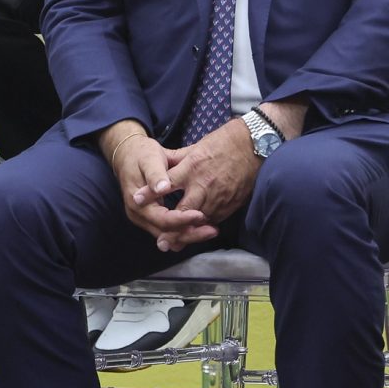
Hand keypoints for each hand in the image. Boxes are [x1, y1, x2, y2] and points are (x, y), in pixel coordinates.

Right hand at [108, 130, 208, 252]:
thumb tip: (162, 188)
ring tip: (211, 231)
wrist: (128, 155)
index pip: (162, 219)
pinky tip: (200, 228)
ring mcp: (145, 219)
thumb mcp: (149, 160)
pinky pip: (169, 229)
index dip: (182, 220)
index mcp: (137, 203)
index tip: (200, 215)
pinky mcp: (152, 217)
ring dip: (189, 234)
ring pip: (168, 235)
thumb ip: (155, 175)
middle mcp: (139, 215)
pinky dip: (184, 230)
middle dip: (190, 233)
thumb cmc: (141, 155)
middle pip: (166, 233)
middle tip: (212, 231)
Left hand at [156, 119, 260, 250]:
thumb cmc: (223, 143)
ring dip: (188, 234)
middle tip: (162, 242)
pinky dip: (205, 227)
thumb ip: (177, 162)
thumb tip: (160, 171)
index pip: (166, 182)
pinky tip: (196, 234)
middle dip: (172, 228)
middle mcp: (203, 184)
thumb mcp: (196, 147)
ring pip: (200, 222)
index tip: (136, 200)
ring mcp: (218, 196)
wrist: (253, 145)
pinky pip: (215, 219)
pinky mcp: (231, 203)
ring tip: (176, 244)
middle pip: (184, 212)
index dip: (150, 192)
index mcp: (192, 167)